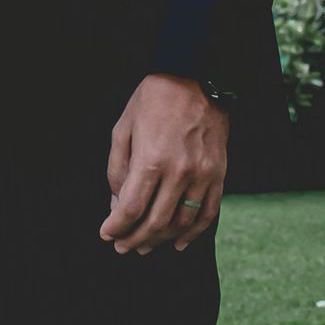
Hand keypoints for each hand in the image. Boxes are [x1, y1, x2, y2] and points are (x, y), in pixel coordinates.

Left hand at [99, 73, 228, 255]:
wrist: (198, 77)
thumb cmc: (155, 99)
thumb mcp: (124, 125)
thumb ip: (118, 166)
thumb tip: (117, 201)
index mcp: (152, 159)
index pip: (131, 208)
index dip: (116, 227)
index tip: (107, 234)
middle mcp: (179, 172)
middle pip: (155, 222)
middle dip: (135, 239)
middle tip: (123, 247)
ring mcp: (202, 176)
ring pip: (181, 224)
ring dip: (161, 240)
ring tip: (145, 246)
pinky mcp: (218, 176)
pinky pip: (207, 215)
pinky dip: (193, 234)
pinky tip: (179, 243)